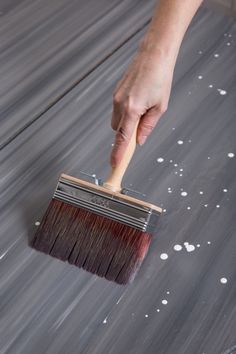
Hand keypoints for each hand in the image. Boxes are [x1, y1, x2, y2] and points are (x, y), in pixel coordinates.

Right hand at [110, 40, 174, 166]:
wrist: (153, 55)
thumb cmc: (160, 78)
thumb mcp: (160, 106)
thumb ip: (148, 126)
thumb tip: (140, 140)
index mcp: (132, 109)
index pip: (122, 138)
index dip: (118, 153)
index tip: (115, 164)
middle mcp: (119, 104)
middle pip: (117, 130)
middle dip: (126, 134)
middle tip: (141, 126)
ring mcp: (115, 97)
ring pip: (116, 120)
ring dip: (126, 122)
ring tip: (144, 107)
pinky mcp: (115, 92)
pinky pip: (117, 109)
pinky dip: (126, 112)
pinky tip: (139, 100)